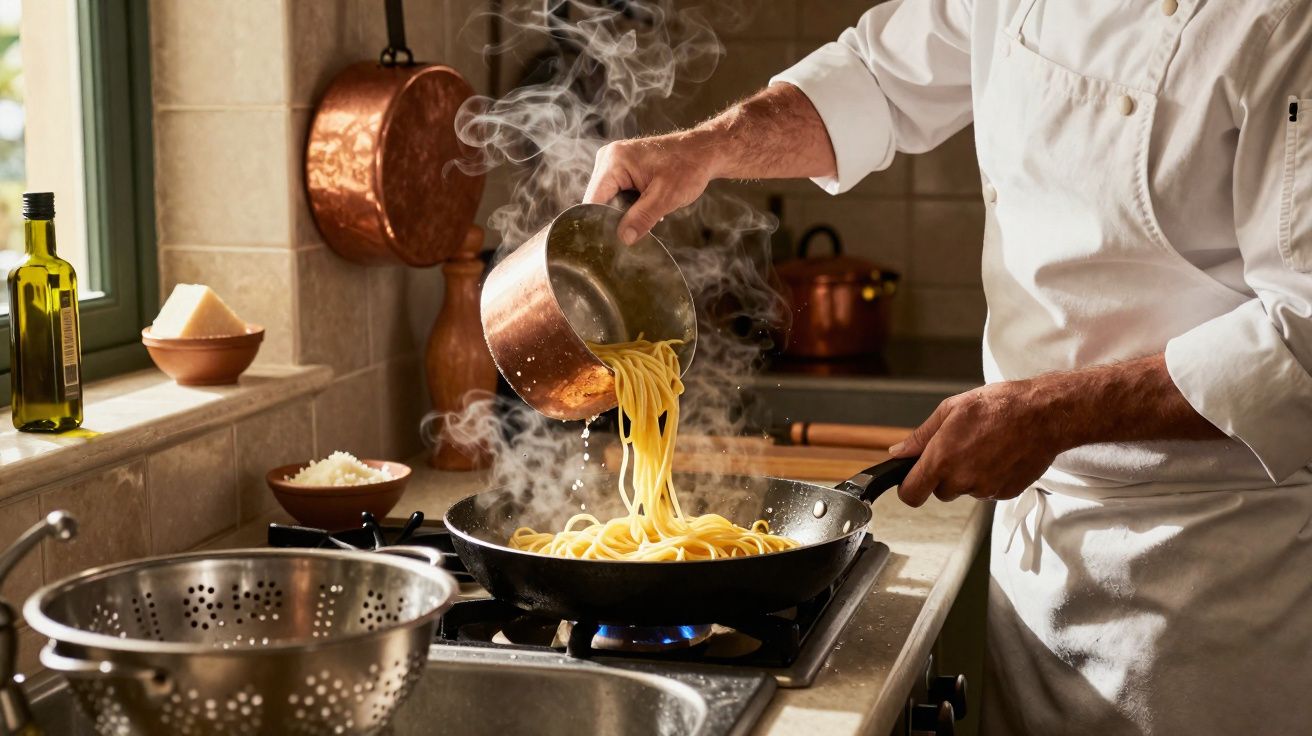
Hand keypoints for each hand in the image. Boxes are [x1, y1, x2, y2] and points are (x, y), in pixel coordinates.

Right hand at [583, 131, 720, 244]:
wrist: (702, 152)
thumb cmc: (688, 167)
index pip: (594, 200)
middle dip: (616, 218)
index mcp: (614, 161)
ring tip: (648, 212)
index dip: (601, 222)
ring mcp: (613, 162)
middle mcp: (608, 158)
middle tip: (637, 230)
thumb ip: (642, 218)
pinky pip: (616, 194)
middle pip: (599, 201)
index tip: (613, 241)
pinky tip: (647, 207)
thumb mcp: (666, 197)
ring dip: (624, 212)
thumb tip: (623, 238)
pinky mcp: (620, 169)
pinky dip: (629, 205)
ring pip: (607, 200)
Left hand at [887, 378, 1068, 506]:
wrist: (1043, 414)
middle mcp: (962, 479)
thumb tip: (899, 452)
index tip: (913, 480)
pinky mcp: (1005, 493)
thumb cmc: (999, 406)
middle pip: (940, 491)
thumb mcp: (950, 410)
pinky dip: (990, 477)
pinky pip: (988, 490)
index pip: (911, 494)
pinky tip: (999, 455)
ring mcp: (985, 489)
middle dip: (944, 475)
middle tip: (960, 449)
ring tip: (984, 446)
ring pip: (965, 490)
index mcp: (942, 459)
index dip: (909, 488)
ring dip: (968, 475)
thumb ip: (920, 437)